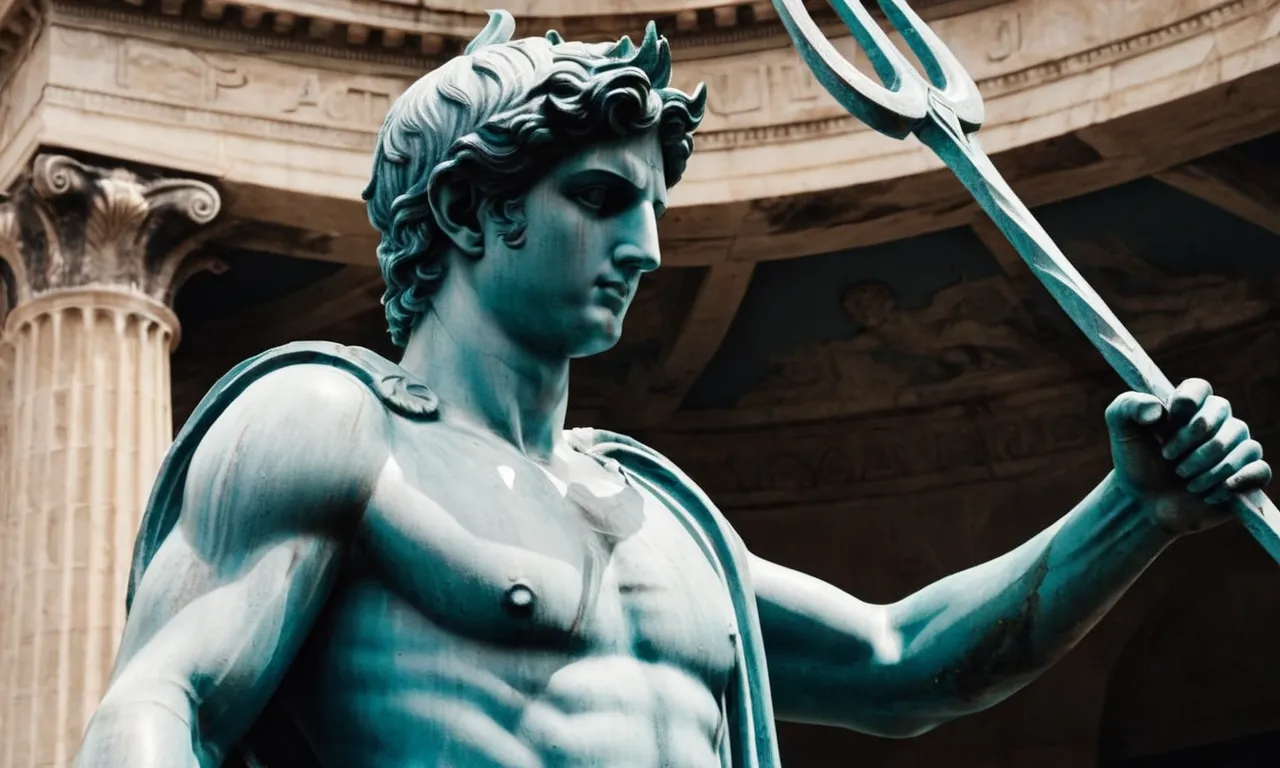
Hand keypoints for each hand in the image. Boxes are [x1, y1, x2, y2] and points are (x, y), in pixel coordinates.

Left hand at [1106, 378, 1270, 535]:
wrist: (1144, 502)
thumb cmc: (1135, 462)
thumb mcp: (1121, 430)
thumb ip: (1127, 407)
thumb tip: (1157, 409)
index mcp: (1190, 404)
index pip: (1199, 388)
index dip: (1183, 409)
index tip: (1162, 430)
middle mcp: (1219, 421)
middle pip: (1224, 421)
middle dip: (1193, 445)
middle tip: (1168, 460)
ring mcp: (1236, 448)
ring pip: (1243, 447)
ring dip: (1209, 469)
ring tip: (1185, 481)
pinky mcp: (1248, 476)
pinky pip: (1259, 471)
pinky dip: (1235, 483)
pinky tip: (1210, 493)